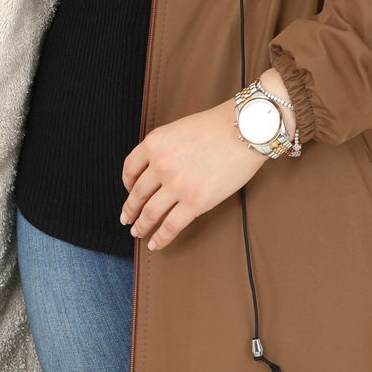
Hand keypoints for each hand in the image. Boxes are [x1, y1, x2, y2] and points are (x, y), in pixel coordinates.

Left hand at [120, 68, 294, 250]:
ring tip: (138, 233)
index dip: (126, 184)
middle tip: (126, 219)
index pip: (130, 168)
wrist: (245, 130)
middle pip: (137, 193)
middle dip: (130, 209)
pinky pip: (170, 226)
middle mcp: (160, 164)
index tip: (128, 192)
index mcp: (154, 143)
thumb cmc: (218, 127)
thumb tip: (159, 170)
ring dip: (141, 226)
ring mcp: (176, 185)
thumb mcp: (179, 129)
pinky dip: (160, 238)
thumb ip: (165, 148)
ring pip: (150, 213)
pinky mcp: (195, 202)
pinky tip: (155, 244)